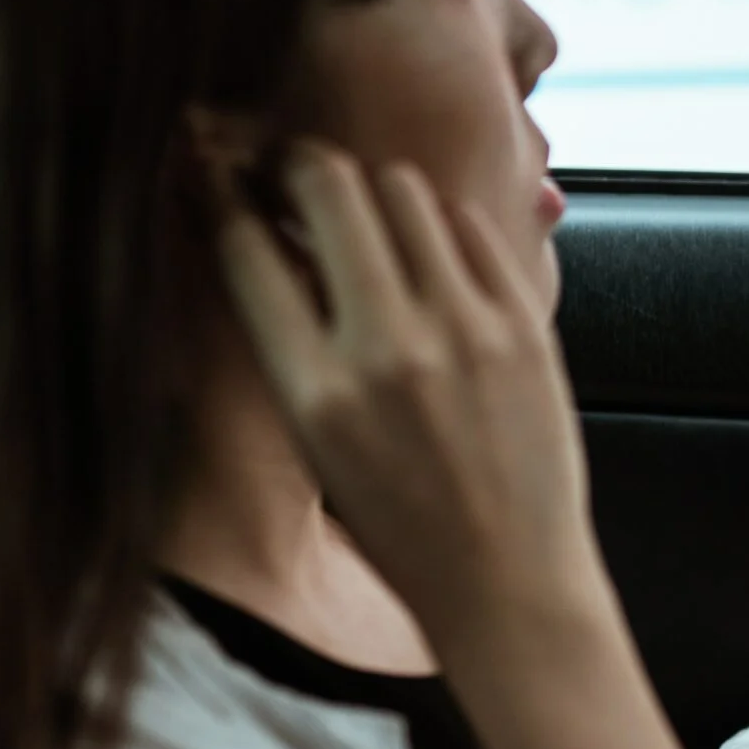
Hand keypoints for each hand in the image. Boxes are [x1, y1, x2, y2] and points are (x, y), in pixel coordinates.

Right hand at [214, 140, 599, 634]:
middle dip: (300, 166)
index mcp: (315, 393)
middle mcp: (387, 352)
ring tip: (369, 220)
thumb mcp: (317, 448)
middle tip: (297, 178)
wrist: (509, 582)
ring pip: (403, 189)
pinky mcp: (524, 329)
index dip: (224, 195)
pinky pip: (471, 228)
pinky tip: (430, 252)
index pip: (246, 248)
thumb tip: (269, 238)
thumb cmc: (405, 529)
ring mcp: (464, 333)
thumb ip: (292, 346)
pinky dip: (441, 226)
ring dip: (374, 191)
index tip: (225, 179)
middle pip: (327, 185)